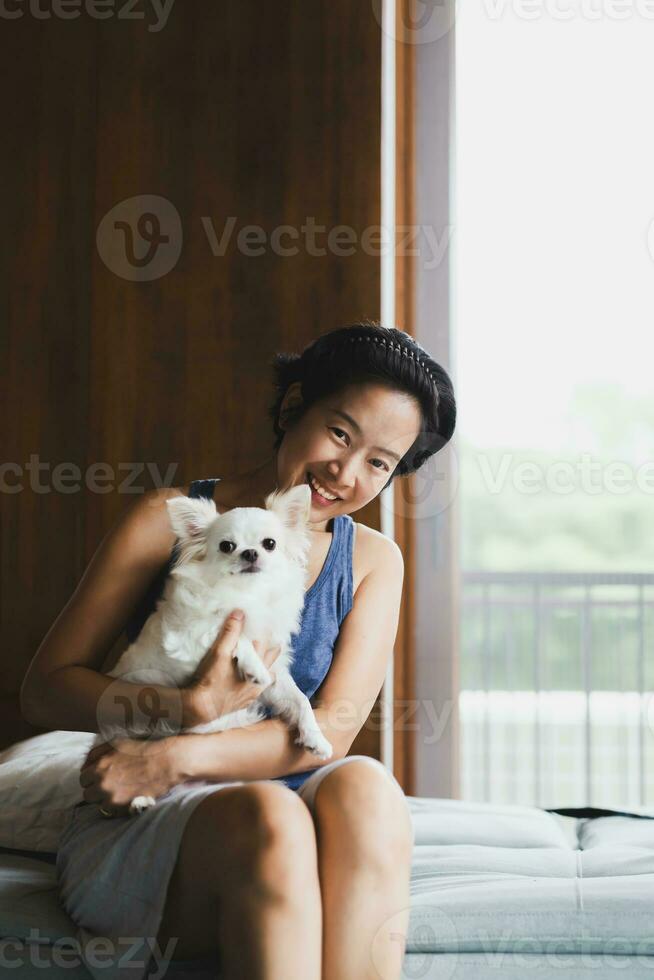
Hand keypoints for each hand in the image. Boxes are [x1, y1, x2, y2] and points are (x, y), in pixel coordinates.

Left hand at [79, 736, 180, 814]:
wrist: (167, 762)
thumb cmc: (144, 749)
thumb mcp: (117, 743)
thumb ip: (96, 753)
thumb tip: (85, 765)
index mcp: (100, 766)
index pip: (83, 778)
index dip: (91, 777)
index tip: (99, 777)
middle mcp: (103, 783)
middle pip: (87, 794)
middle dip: (96, 789)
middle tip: (109, 784)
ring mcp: (113, 797)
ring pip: (98, 804)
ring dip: (105, 799)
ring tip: (118, 791)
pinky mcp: (124, 807)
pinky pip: (111, 812)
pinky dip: (116, 806)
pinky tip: (126, 796)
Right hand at [185, 611, 281, 727]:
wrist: (202, 708)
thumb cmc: (212, 679)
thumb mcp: (219, 653)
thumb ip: (230, 633)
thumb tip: (240, 613)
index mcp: (256, 666)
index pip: (265, 644)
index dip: (266, 632)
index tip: (269, 623)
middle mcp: (259, 680)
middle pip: (271, 659)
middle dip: (273, 648)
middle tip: (276, 639)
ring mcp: (254, 692)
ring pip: (268, 676)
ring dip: (268, 665)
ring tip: (267, 658)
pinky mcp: (246, 702)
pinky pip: (259, 689)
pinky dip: (260, 680)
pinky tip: (255, 679)